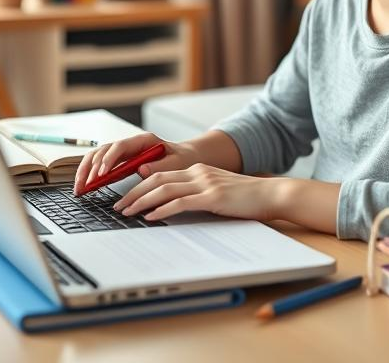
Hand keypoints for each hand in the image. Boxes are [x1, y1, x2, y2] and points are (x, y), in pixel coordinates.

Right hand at [73, 132, 198, 195]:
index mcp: (144, 140)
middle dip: (90, 167)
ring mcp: (124, 151)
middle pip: (103, 150)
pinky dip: (91, 175)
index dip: (108, 159)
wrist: (186, 158)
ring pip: (98, 156)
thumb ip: (160, 166)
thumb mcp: (176, 163)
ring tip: (79, 189)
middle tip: (83, 185)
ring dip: (86, 171)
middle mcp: (131, 143)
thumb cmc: (182, 159)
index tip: (101, 174)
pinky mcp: (121, 161)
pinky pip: (101, 165)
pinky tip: (85, 187)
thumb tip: (141, 169)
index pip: (119, 146)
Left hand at [112, 163, 281, 221]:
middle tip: (118, 206)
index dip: (140, 186)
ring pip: (164, 189)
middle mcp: (198, 173)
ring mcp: (205, 183)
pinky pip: (181, 202)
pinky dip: (162, 209)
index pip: (161, 175)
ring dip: (141, 201)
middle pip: (157, 179)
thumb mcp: (218, 190)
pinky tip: (151, 217)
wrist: (271, 194)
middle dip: (134, 193)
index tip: (126, 198)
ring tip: (127, 213)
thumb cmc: (246, 197)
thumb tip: (174, 207)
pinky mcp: (212, 197)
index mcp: (198, 170)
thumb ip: (198, 194)